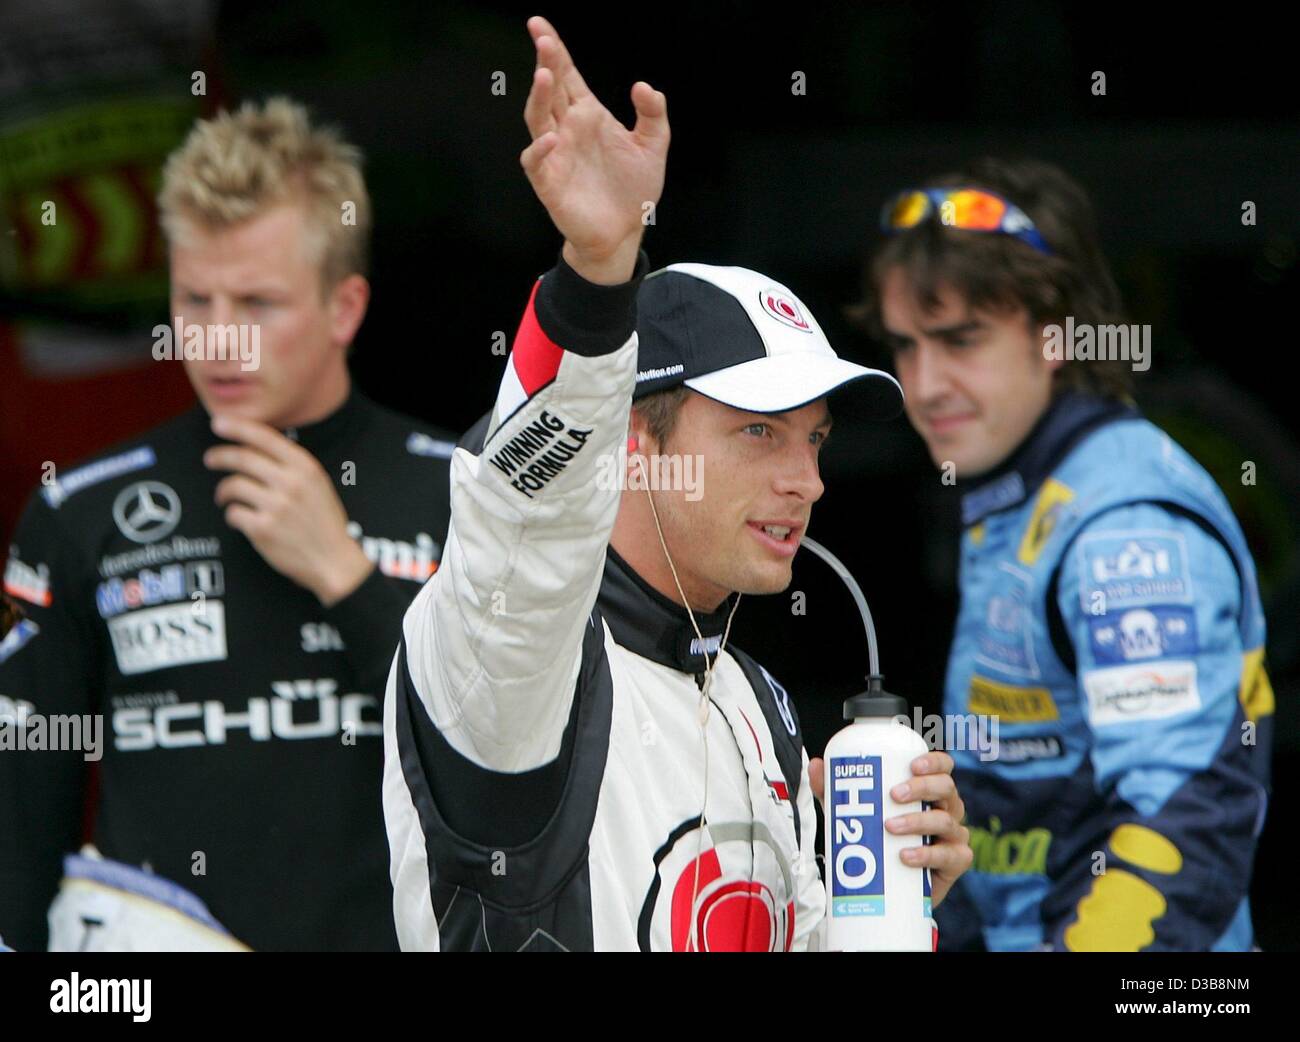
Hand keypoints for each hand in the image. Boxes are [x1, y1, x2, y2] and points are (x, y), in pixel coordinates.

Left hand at [205, 415, 373, 605]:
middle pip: (241, 458)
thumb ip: (291, 466)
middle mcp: (291, 483)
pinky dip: (232, 515)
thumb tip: (253, 447)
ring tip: (224, 497)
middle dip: (219, 456)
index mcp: (306, 467)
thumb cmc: (324, 522)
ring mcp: (276, 507)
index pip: (264, 437)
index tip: (218, 423)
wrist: (334, 560)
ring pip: (232, 485)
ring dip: (223, 491)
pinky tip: (239, 519)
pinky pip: (233, 513)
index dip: (237, 427)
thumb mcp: (317, 485)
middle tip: (210, 459)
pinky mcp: (262, 530)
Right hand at [520, 15, 668, 283]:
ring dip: (539, 97)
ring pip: (538, 119)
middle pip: (550, 89)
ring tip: (544, 75)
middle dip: (545, 62)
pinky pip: (537, 161)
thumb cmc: (633, 190)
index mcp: (588, 115)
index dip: (555, 50)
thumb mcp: (653, 146)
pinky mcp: (550, 182)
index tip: (540, 25)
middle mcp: (567, 129)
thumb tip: (643, 85)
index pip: (568, 75)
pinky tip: (551, 137)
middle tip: (541, 38)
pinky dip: (540, 148)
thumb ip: (653, 114)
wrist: (624, 232)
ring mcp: (556, 154)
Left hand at [809, 751, 971, 907]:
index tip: (912, 764)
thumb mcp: (855, 813)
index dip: (933, 762)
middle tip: (893, 795)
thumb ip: (835, 790)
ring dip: (917, 821)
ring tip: (890, 827)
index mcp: (929, 791)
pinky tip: (906, 856)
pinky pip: (950, 856)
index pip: (942, 767)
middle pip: (946, 788)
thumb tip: (815, 765)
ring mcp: (953, 836)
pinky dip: (927, 855)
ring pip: (945, 821)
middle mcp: (947, 809)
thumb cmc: (879, 839)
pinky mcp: (955, 863)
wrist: (889, 887)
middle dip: (921, 788)